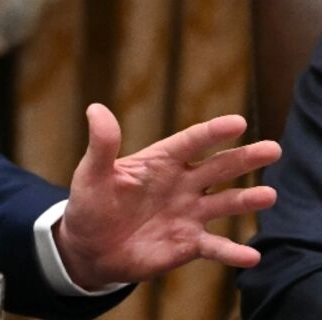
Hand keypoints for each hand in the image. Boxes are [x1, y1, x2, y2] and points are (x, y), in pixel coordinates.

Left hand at [54, 103, 280, 288]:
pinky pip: (215, 247)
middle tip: (273, 149)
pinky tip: (251, 255)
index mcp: (161, 162)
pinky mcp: (189, 244)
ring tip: (268, 195)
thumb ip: (102, 144)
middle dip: (244, 158)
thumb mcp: (92, 173)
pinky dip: (232, 252)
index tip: (237, 122)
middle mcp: (182, 185)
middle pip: (218, 168)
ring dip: (247, 200)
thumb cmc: (91, 203)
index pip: (191, 142)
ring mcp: (189, 214)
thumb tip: (95, 108)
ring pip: (225, 203)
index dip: (212, 132)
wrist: (90, 247)